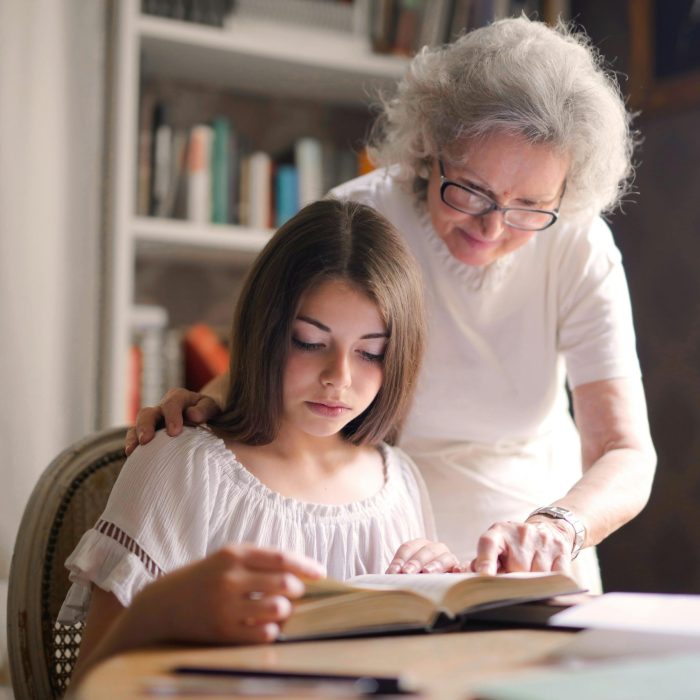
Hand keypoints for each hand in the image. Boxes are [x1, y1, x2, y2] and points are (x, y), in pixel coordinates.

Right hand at [125, 388, 220, 454]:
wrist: (204, 416)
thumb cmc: (207, 412)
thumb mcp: (210, 407)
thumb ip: (204, 409)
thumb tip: (193, 415)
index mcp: (179, 397)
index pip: (172, 403)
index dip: (171, 416)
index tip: (174, 432)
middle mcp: (163, 407)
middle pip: (149, 412)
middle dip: (146, 426)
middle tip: (146, 440)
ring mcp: (154, 419)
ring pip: (139, 424)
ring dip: (135, 435)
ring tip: (133, 449)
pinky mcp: (149, 431)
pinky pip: (134, 435)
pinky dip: (131, 442)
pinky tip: (131, 454)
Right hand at [132, 545, 325, 644]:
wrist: (164, 604)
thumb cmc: (206, 577)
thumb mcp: (228, 557)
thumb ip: (261, 560)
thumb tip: (303, 571)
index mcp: (234, 554)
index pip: (281, 558)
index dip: (306, 566)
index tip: (321, 573)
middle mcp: (230, 578)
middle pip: (285, 584)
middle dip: (297, 590)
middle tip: (294, 593)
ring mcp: (225, 606)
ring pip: (278, 609)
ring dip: (285, 611)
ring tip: (278, 608)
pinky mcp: (223, 632)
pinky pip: (264, 634)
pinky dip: (272, 630)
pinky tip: (265, 625)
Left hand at [386, 538, 459, 573]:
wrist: (438, 590)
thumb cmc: (415, 580)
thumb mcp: (406, 576)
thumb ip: (399, 574)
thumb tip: (390, 577)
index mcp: (419, 546)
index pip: (408, 548)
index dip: (400, 559)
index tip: (393, 572)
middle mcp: (435, 549)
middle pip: (426, 551)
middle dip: (415, 561)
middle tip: (407, 572)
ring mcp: (449, 558)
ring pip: (444, 557)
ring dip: (435, 564)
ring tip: (427, 572)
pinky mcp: (460, 570)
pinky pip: (464, 567)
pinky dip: (461, 567)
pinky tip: (457, 571)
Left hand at [468, 518, 574, 575]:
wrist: (546, 529)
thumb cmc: (513, 546)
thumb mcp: (496, 547)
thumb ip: (483, 563)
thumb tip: (473, 579)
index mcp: (498, 531)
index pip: (489, 544)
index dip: (485, 561)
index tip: (484, 577)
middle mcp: (521, 532)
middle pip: (516, 568)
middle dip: (514, 581)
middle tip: (513, 582)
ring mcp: (542, 540)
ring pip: (537, 575)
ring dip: (534, 584)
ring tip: (530, 578)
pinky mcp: (561, 550)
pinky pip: (557, 577)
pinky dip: (551, 585)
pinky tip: (547, 581)